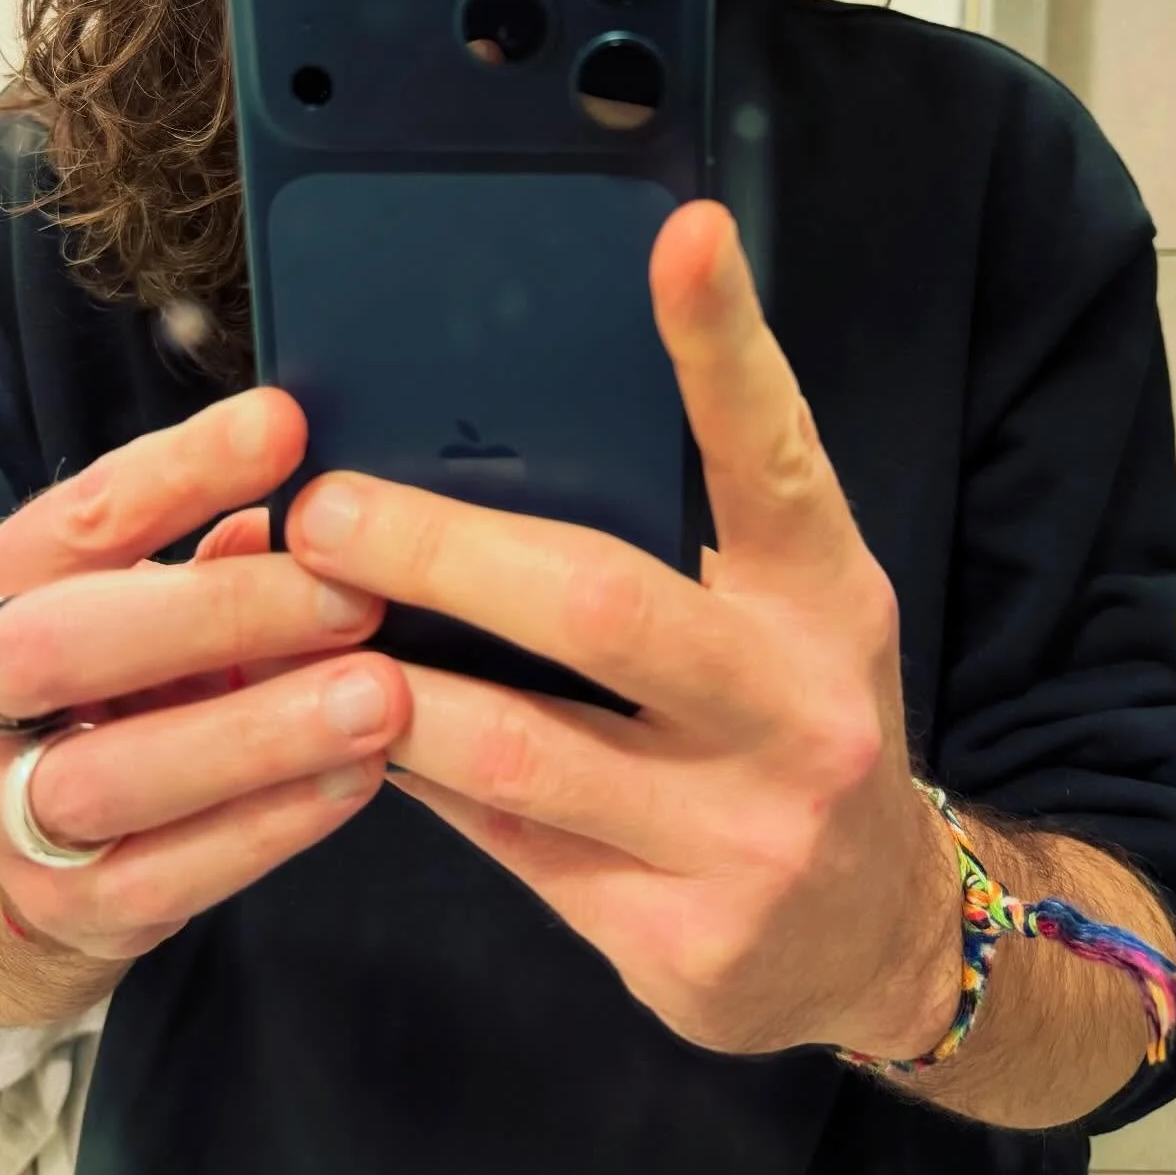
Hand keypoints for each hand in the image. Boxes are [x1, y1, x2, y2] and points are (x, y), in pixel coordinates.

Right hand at [0, 393, 411, 961]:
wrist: (52, 842)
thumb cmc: (131, 677)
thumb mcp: (155, 595)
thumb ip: (219, 547)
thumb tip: (320, 486)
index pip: (80, 515)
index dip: (184, 468)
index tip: (288, 429)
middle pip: (65, 645)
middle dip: (218, 612)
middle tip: (354, 594)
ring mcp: (6, 814)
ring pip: (114, 776)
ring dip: (259, 733)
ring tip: (382, 698)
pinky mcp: (71, 907)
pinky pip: (170, 874)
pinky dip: (271, 824)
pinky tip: (358, 777)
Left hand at [286, 201, 962, 1058]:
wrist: (874, 935)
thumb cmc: (794, 721)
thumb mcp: (783, 613)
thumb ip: (686, 534)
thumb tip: (499, 440)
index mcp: (827, 596)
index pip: (775, 453)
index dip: (726, 344)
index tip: (683, 234)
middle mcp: (801, 708)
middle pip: (601, 603)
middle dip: (440, 549)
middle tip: (326, 510)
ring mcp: (746, 835)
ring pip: (521, 747)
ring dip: (391, 679)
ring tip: (301, 622)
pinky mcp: (680, 940)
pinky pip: (507, 845)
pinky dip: (421, 778)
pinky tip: (360, 733)